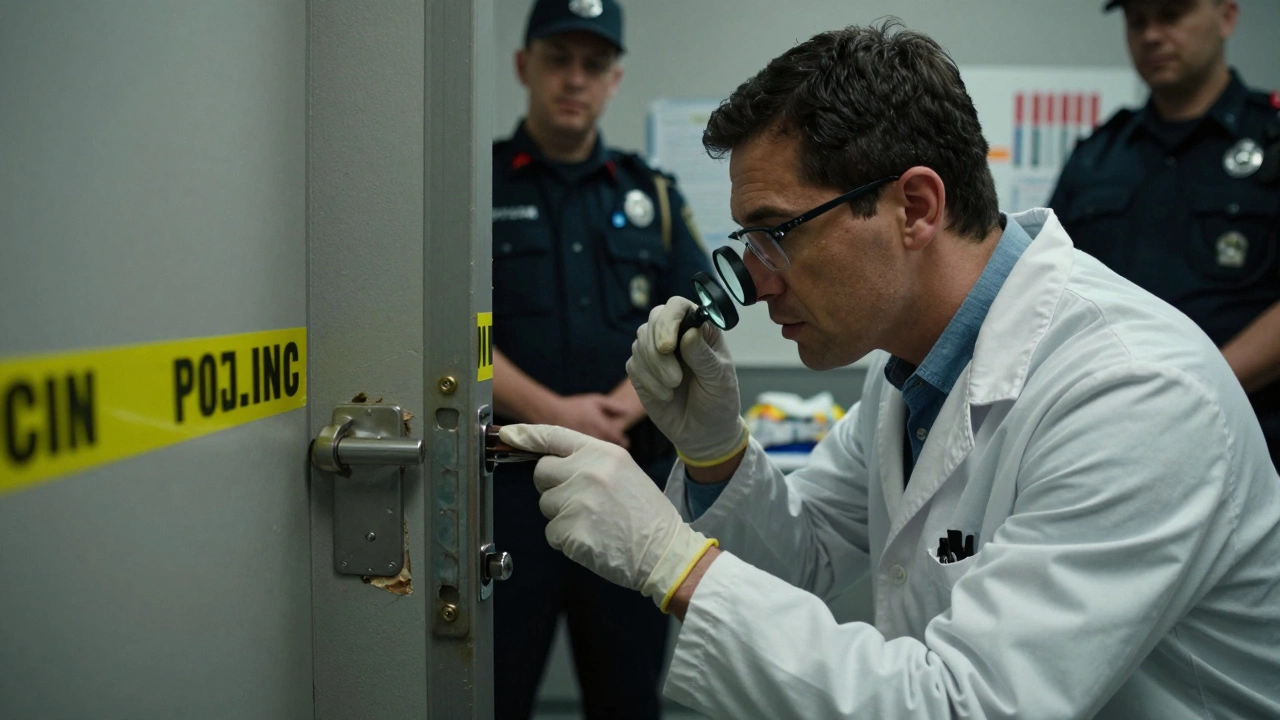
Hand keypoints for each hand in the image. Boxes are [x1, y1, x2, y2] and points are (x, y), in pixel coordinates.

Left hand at [500, 423, 717, 610]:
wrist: (665, 552)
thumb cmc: (645, 514)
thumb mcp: (624, 472)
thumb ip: (590, 462)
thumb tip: (553, 461)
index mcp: (603, 453)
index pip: (555, 436)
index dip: (527, 435)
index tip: (509, 435)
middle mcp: (588, 472)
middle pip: (542, 473)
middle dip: (552, 487)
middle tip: (580, 501)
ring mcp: (578, 501)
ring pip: (545, 505)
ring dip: (562, 517)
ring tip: (595, 523)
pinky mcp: (571, 531)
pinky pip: (551, 533)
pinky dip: (566, 540)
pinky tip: (592, 539)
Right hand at [544, 393, 630, 447]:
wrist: (551, 414)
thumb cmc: (575, 406)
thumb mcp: (596, 401)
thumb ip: (613, 406)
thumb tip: (627, 412)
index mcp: (604, 429)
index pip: (622, 441)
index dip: (624, 441)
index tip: (623, 441)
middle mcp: (597, 441)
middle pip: (612, 450)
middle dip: (614, 448)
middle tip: (611, 444)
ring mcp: (586, 448)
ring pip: (601, 455)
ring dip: (602, 452)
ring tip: (599, 448)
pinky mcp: (576, 453)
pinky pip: (588, 457)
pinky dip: (591, 455)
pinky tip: (587, 451)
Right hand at [626, 297, 747, 465]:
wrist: (704, 432)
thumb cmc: (718, 401)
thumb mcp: (719, 380)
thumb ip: (703, 356)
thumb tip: (689, 333)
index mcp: (699, 328)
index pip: (678, 306)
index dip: (670, 319)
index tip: (669, 346)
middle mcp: (675, 333)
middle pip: (654, 319)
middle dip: (659, 349)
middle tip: (675, 378)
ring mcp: (655, 350)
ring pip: (640, 342)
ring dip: (655, 368)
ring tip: (674, 388)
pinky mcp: (641, 369)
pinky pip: (633, 365)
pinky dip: (648, 382)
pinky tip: (665, 395)